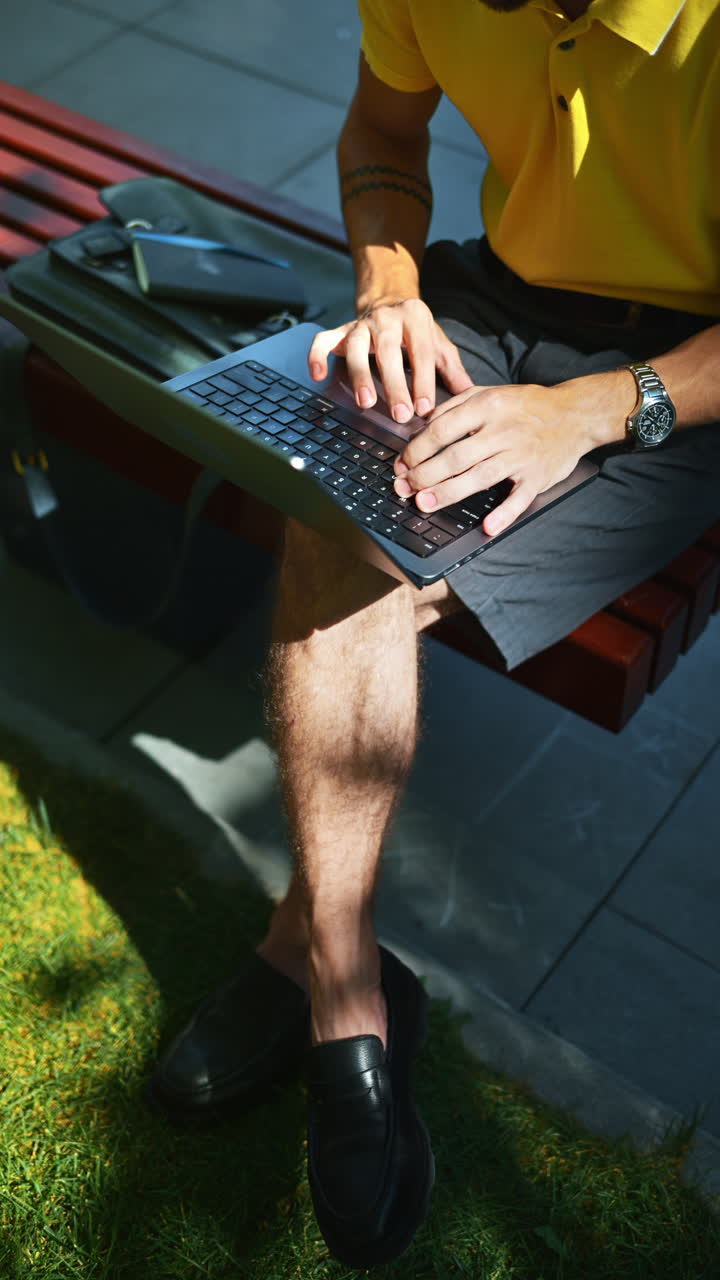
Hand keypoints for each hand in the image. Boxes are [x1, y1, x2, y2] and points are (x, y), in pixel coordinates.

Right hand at [307, 298, 472, 424]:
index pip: (421, 352)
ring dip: (360, 375)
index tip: (425, 408)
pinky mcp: (340, 330)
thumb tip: (468, 394)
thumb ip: (451, 368)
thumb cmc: (415, 331)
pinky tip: (317, 375)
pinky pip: (323, 340)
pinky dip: (317, 356)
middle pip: (388, 351)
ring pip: (356, 347)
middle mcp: (386, 317)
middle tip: (400, 415)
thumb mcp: (438, 343)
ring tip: (366, 403)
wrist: (389, 299)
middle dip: (395, 384)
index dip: (423, 381)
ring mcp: (360, 323)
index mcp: (415, 318)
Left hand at [392, 373, 630, 535]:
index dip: (416, 450)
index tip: (401, 464)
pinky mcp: (537, 476)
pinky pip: (519, 497)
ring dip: (448, 493)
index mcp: (488, 407)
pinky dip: (504, 514)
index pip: (442, 430)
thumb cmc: (526, 406)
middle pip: (455, 457)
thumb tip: (422, 426)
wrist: (575, 414)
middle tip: (404, 489)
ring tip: (424, 503)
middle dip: (424, 475)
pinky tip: (487, 528)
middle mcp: (503, 431)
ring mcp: (521, 455)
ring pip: (479, 477)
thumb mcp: (490, 393)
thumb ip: (455, 407)